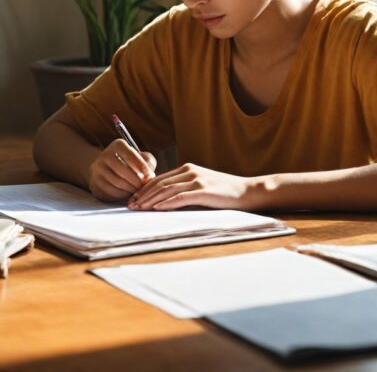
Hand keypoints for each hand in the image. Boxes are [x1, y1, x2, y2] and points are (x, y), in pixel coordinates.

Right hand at [86, 139, 155, 201]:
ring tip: (138, 191)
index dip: (141, 166)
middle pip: (123, 170)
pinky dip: (122, 195)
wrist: (107, 169)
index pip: (130, 154)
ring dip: (131, 189)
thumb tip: (149, 174)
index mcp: (117, 145)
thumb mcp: (140, 157)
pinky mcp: (95, 183)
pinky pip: (111, 191)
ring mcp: (97, 170)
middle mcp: (105, 155)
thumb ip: (148, 162)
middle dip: (137, 181)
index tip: (149, 175)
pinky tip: (128, 194)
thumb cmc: (129, 163)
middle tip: (144, 187)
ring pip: (118, 182)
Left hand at [127, 163, 253, 210]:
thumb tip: (165, 199)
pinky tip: (156, 208)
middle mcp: (189, 171)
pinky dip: (166, 202)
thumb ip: (185, 188)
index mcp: (187, 168)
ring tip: (138, 208)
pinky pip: (180, 196)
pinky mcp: (203, 190)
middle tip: (130, 205)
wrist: (246, 191)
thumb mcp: (201, 185)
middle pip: (159, 183)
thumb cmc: (224, 192)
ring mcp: (196, 179)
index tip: (133, 198)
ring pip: (167, 189)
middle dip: (143, 194)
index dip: (144, 188)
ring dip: (150, 200)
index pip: (159, 178)